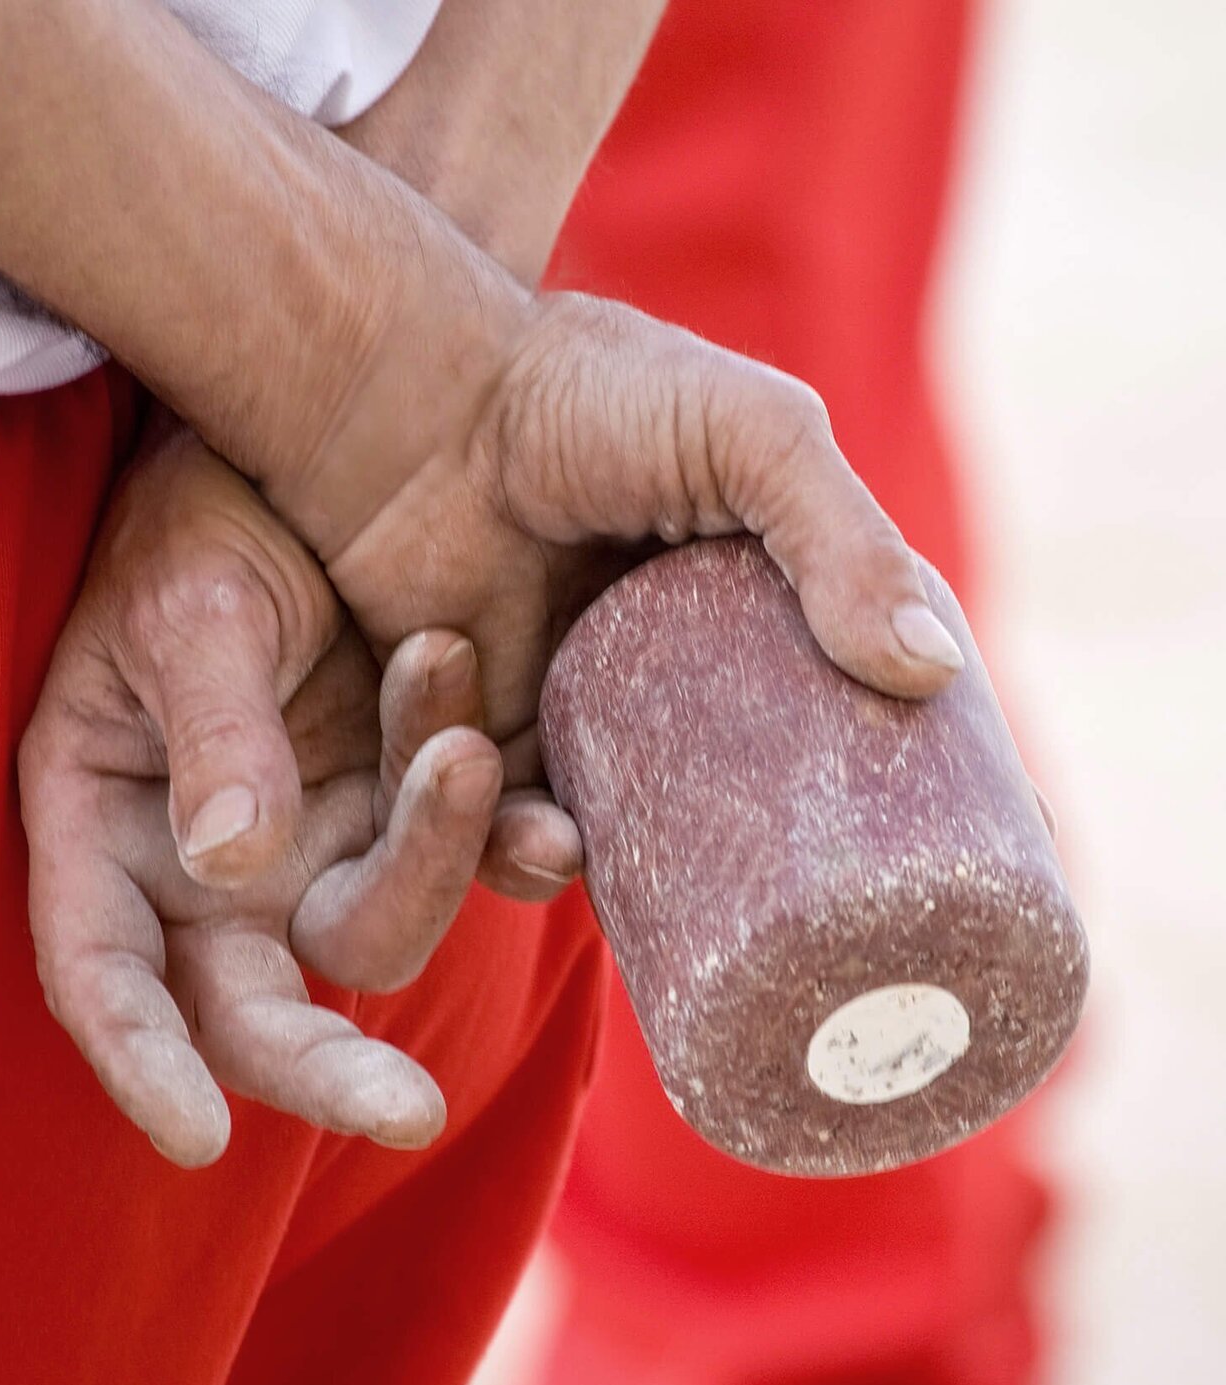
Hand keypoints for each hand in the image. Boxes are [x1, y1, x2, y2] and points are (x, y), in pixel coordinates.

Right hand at [19, 430, 513, 1167]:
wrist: (311, 469)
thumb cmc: (205, 520)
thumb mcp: (191, 603)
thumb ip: (214, 729)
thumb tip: (228, 863)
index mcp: (111, 823)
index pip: (106, 970)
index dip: (140, 1059)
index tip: (197, 1136)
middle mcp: (216, 861)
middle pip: (260, 1007)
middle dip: (324, 1067)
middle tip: (411, 1110)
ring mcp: (324, 837)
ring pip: (383, 923)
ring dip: (433, 854)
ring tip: (461, 726)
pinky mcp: (415, 803)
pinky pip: (474, 859)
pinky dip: (516, 846)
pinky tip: (557, 816)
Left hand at [260, 287, 968, 833]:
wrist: (417, 394)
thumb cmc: (590, 394)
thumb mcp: (750, 439)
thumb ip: (841, 540)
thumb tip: (933, 673)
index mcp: (758, 612)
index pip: (865, 717)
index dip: (933, 793)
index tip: (1009, 855)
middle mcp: (681, 679)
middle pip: (758, 815)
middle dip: (789, 890)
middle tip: (814, 947)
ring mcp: (586, 717)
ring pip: (629, 848)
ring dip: (616, 874)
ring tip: (571, 845)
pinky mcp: (490, 738)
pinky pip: (508, 831)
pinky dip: (511, 840)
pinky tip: (516, 808)